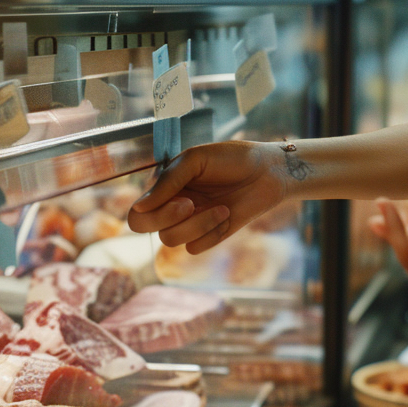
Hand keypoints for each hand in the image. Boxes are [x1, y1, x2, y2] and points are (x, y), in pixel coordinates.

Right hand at [126, 141, 285, 252]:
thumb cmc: (232, 158)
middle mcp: (172, 206)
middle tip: (192, 204)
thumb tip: (140, 207)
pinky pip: (195, 247)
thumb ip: (168, 181)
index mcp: (165, 186)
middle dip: (167, 219)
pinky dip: (211, 233)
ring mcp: (190, 222)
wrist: (269, 171)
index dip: (150, 211)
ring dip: (197, 224)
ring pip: (172, 240)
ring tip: (222, 207)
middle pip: (146, 228)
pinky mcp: (209, 235)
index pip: (137, 211)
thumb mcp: (196, 159)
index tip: (178, 198)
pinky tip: (228, 216)